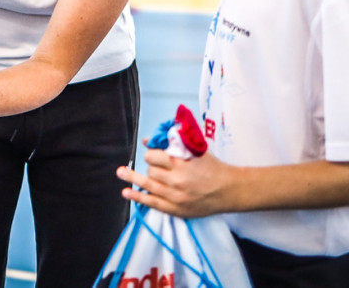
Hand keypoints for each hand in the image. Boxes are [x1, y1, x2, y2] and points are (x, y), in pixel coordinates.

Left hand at [115, 147, 232, 217]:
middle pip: (151, 171)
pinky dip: (137, 197)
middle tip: (155, 166)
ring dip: (132, 178)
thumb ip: (174, 144)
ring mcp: (175, 196)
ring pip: (148, 185)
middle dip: (151, 166)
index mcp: (182, 164)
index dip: (152, 154)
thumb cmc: (213, 168)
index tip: (153, 154)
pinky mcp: (176, 209)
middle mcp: (177, 180)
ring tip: (120, 173)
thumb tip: (150, 140)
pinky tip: (126, 192)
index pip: (155, 156)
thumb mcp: (196, 151)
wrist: (228, 190)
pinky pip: (152, 203)